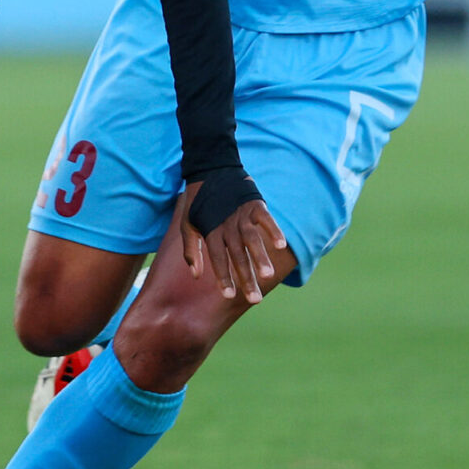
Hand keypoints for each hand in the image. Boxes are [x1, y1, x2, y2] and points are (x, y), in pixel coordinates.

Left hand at [178, 181, 290, 303]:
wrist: (210, 169)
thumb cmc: (198, 202)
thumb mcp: (187, 225)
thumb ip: (190, 251)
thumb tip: (196, 276)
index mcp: (211, 231)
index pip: (218, 259)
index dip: (223, 277)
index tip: (228, 295)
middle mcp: (226, 225)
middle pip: (237, 255)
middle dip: (246, 278)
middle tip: (255, 299)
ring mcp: (241, 214)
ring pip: (251, 239)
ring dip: (260, 257)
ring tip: (268, 276)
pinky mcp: (254, 204)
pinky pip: (265, 219)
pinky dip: (273, 230)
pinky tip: (281, 245)